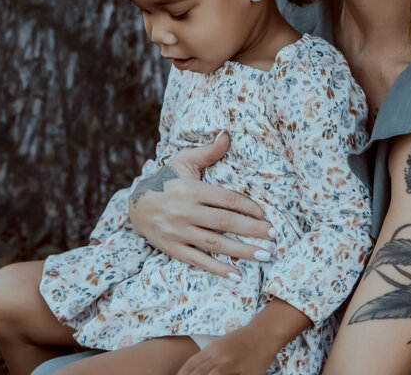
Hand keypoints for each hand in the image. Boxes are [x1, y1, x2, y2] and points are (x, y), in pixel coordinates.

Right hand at [128, 131, 275, 277]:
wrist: (135, 204)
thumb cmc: (166, 180)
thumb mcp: (183, 161)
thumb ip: (208, 151)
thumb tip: (227, 134)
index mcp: (191, 189)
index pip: (226, 199)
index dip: (248, 207)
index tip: (266, 216)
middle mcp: (185, 211)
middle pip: (225, 222)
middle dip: (253, 231)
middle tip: (275, 238)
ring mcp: (178, 232)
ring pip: (215, 243)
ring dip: (242, 251)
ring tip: (265, 256)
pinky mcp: (172, 248)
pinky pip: (197, 260)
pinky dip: (217, 269)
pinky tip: (236, 276)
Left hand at [176, 326, 278, 374]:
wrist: (264, 333)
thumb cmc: (240, 342)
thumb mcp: (220, 346)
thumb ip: (205, 359)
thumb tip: (189, 372)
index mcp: (212, 350)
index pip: (190, 366)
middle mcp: (221, 357)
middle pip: (198, 373)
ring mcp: (234, 365)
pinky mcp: (248, 373)